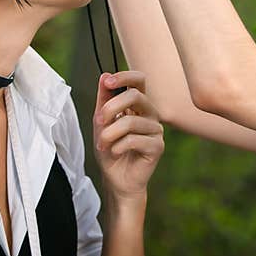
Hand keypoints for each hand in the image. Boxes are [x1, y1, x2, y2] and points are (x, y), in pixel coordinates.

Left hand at [93, 70, 163, 201]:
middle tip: (98, 121)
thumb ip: (104, 99)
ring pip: (130, 121)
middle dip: (111, 107)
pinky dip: (118, 146)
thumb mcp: (101, 122)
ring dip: (109, 134)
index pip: (139, 80)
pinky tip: (115, 152)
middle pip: (135, 95)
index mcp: (138, 104)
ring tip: (102, 144)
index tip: (107, 82)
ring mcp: (156, 129)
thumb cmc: (110, 150)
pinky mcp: (157, 146)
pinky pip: (134, 139)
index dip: (124, 77)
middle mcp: (150, 113)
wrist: (116, 179)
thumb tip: (104, 76)